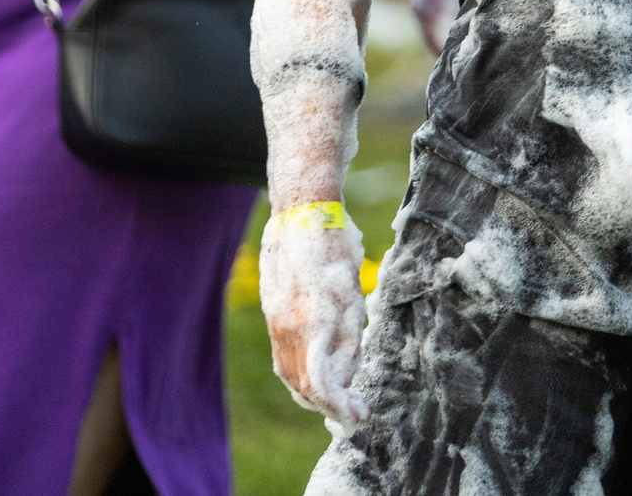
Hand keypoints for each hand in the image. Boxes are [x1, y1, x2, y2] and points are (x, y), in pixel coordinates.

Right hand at [257, 215, 366, 429]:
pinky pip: (284, 359)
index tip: (358, 418)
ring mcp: (276, 323)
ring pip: (292, 376)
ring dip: (315, 394)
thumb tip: (344, 379)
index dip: (340, 407)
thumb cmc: (335, 249)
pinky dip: (301, 375)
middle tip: (357, 412)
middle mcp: (288, 328)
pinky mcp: (272, 316)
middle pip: (305, 387)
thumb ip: (348, 340)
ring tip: (342, 399)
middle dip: (331, 406)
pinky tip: (320, 375)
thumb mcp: (352, 294)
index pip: (321, 384)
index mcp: (312, 322)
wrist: (301, 213)